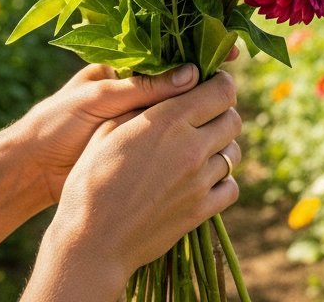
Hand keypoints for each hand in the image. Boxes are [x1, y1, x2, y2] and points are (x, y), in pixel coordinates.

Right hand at [24, 72, 242, 299]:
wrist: (92, 241)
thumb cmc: (90, 181)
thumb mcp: (108, 130)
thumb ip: (144, 105)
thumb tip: (169, 87)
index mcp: (168, 121)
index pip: (222, 90)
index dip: (220, 83)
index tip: (211, 85)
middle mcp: (192, 148)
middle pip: (233, 119)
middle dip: (221, 113)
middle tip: (203, 117)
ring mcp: (200, 182)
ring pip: (234, 153)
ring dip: (221, 147)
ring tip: (198, 150)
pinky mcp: (202, 211)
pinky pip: (231, 187)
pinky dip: (222, 180)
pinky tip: (202, 179)